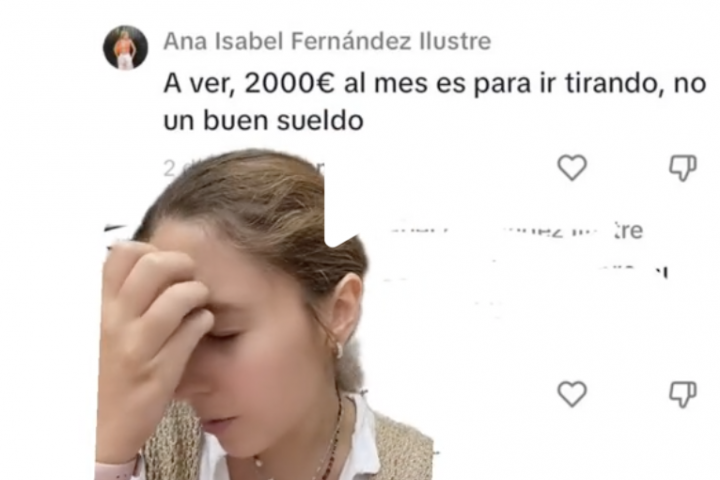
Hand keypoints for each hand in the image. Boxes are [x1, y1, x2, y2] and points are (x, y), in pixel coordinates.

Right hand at [95, 241, 213, 463]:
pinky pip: (194, 330)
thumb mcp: (95, 328)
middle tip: (189, 276)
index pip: (122, 254)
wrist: (94, 429)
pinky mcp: (161, 370)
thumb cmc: (101, 372)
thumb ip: (113, 297)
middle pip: (154, 265)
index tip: (161, 264)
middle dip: (181, 263)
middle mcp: (113, 322)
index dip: (151, 250)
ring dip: (197, 292)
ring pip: (179, 296)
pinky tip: (201, 325)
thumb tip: (136, 260)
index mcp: (96, 307)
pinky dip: (204, 321)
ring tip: (198, 302)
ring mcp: (138, 347)